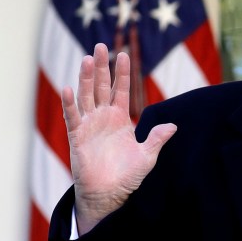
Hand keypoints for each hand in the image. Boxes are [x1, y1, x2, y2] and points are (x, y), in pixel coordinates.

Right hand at [61, 43, 176, 234]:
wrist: (109, 194)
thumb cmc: (127, 176)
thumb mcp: (147, 156)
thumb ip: (157, 139)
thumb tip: (173, 125)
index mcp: (120, 119)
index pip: (121, 90)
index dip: (122, 73)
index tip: (125, 53)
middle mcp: (103, 118)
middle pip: (101, 87)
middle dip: (102, 67)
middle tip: (101, 46)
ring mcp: (89, 125)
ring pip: (86, 96)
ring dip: (86, 78)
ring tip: (88, 58)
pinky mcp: (77, 137)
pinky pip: (73, 117)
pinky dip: (70, 103)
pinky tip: (67, 88)